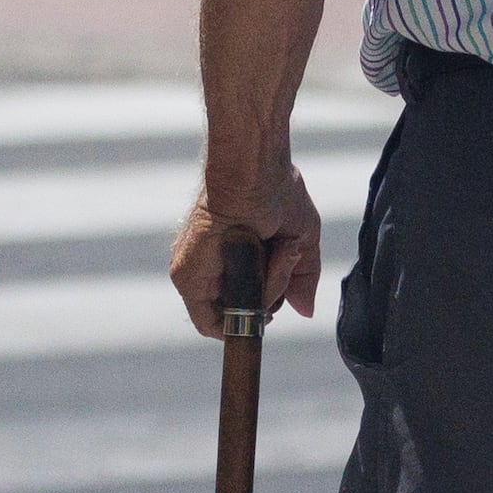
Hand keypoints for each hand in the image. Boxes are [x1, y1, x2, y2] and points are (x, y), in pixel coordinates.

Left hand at [168, 166, 324, 334]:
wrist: (255, 173)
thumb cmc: (278, 193)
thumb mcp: (300, 239)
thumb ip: (301, 279)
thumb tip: (306, 311)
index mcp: (231, 261)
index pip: (246, 302)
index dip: (268, 301)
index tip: (286, 282)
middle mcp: (211, 270)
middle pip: (244, 312)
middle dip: (275, 291)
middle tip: (286, 254)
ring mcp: (198, 276)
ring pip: (235, 316)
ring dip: (267, 292)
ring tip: (278, 252)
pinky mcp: (187, 278)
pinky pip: (215, 319)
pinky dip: (249, 300)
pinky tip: (261, 265)